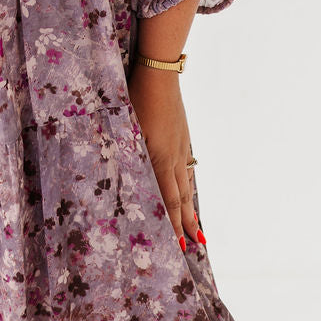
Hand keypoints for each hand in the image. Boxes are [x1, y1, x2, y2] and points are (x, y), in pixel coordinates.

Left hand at [127, 61, 203, 252]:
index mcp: (159, 158)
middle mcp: (175, 157)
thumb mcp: (126, 127)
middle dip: (188, 223)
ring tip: (198, 227)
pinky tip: (190, 189)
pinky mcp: (183, 135)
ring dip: (192, 207)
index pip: (168, 200)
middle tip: (196, 245)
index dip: (173, 224)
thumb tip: (121, 178)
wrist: (160, 73)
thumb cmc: (136, 98)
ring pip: (188, 184)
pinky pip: (188, 168)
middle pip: (183, 197)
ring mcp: (182, 146)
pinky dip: (190, 184)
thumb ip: (127, 154)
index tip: (179, 246)